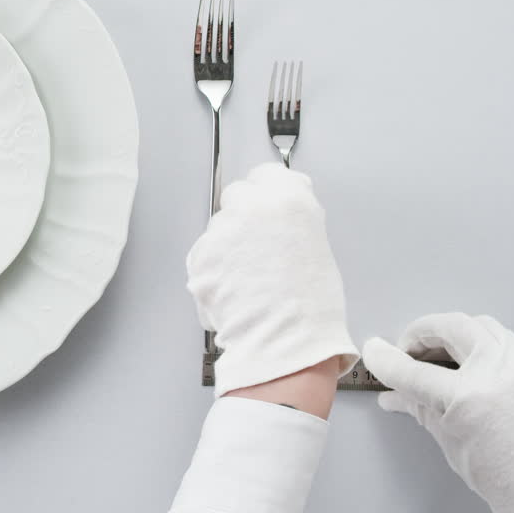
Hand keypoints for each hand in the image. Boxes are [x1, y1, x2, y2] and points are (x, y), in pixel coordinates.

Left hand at [186, 163, 358, 395]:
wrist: (285, 338)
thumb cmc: (310, 302)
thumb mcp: (314, 244)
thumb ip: (291, 218)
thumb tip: (277, 210)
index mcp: (287, 199)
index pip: (266, 175)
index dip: (265, 192)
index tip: (265, 204)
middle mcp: (250, 206)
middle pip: (236, 196)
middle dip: (242, 216)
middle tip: (256, 248)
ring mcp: (220, 230)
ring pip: (218, 229)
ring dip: (226, 246)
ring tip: (249, 279)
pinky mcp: (198, 255)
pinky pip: (204, 256)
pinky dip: (213, 270)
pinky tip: (234, 290)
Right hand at [364, 314, 513, 512]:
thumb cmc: (506, 476)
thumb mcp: (448, 439)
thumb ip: (417, 404)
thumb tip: (394, 390)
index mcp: (471, 396)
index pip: (413, 371)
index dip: (386, 362)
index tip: (375, 356)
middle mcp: (502, 373)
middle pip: (451, 328)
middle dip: (422, 336)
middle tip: (406, 352)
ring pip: (480, 325)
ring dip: (452, 334)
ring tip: (436, 354)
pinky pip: (502, 339)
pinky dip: (479, 343)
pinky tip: (465, 360)